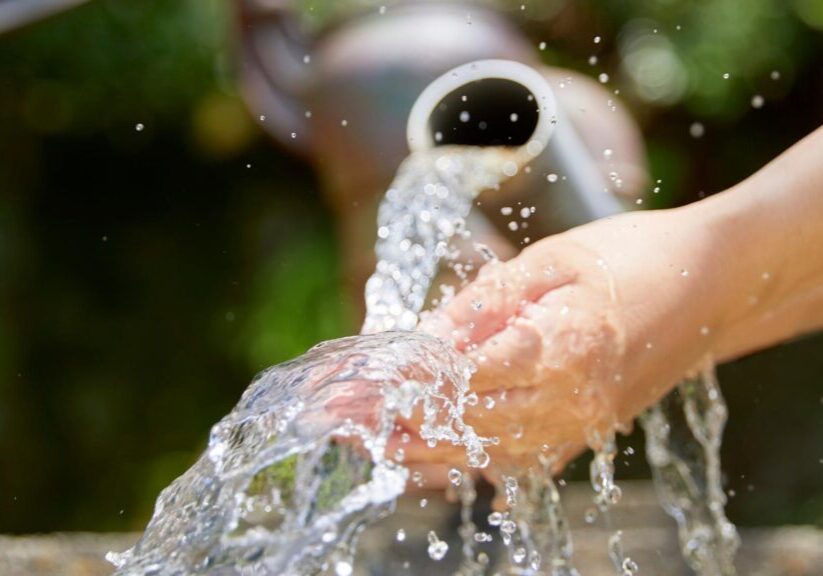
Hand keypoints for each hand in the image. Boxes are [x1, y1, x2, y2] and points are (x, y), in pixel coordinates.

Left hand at [396, 207, 725, 472]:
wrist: (712, 283)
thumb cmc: (635, 257)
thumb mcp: (556, 258)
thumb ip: (489, 300)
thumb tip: (430, 334)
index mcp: (564, 345)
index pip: (467, 375)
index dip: (412, 379)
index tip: (366, 380)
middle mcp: (574, 398)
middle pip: (471, 422)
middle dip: (405, 420)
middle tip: (349, 418)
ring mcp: (584, 421)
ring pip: (492, 452)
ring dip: (431, 451)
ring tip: (377, 445)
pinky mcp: (590, 429)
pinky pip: (525, 461)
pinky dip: (476, 463)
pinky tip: (441, 465)